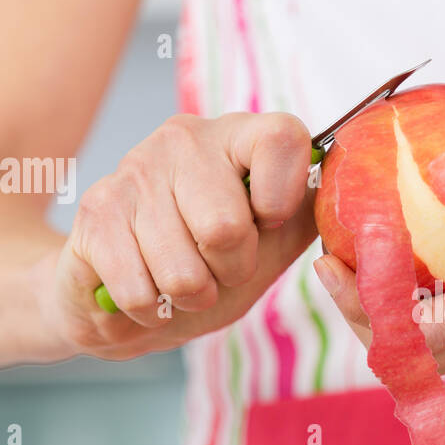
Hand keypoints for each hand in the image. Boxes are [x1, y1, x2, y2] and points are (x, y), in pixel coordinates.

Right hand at [44, 112, 316, 359]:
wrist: (128, 295)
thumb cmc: (213, 265)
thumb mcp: (273, 243)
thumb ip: (308, 218)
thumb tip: (350, 204)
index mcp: (240, 135)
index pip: (284, 137)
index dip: (282, 198)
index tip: (267, 221)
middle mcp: (186, 139)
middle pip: (227, 229)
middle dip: (232, 271)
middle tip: (220, 267)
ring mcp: (134, 170)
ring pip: (183, 271)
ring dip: (190, 297)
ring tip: (182, 281)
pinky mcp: (94, 213)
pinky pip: (140, 290)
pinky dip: (150, 309)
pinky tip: (145, 290)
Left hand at [314, 123, 444, 372]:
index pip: (430, 332)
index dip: (370, 309)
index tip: (334, 261)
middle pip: (415, 358)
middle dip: (360, 318)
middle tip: (328, 259)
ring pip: (424, 359)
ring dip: (377, 322)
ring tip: (345, 265)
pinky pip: (442, 343)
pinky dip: (403, 320)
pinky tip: (383, 272)